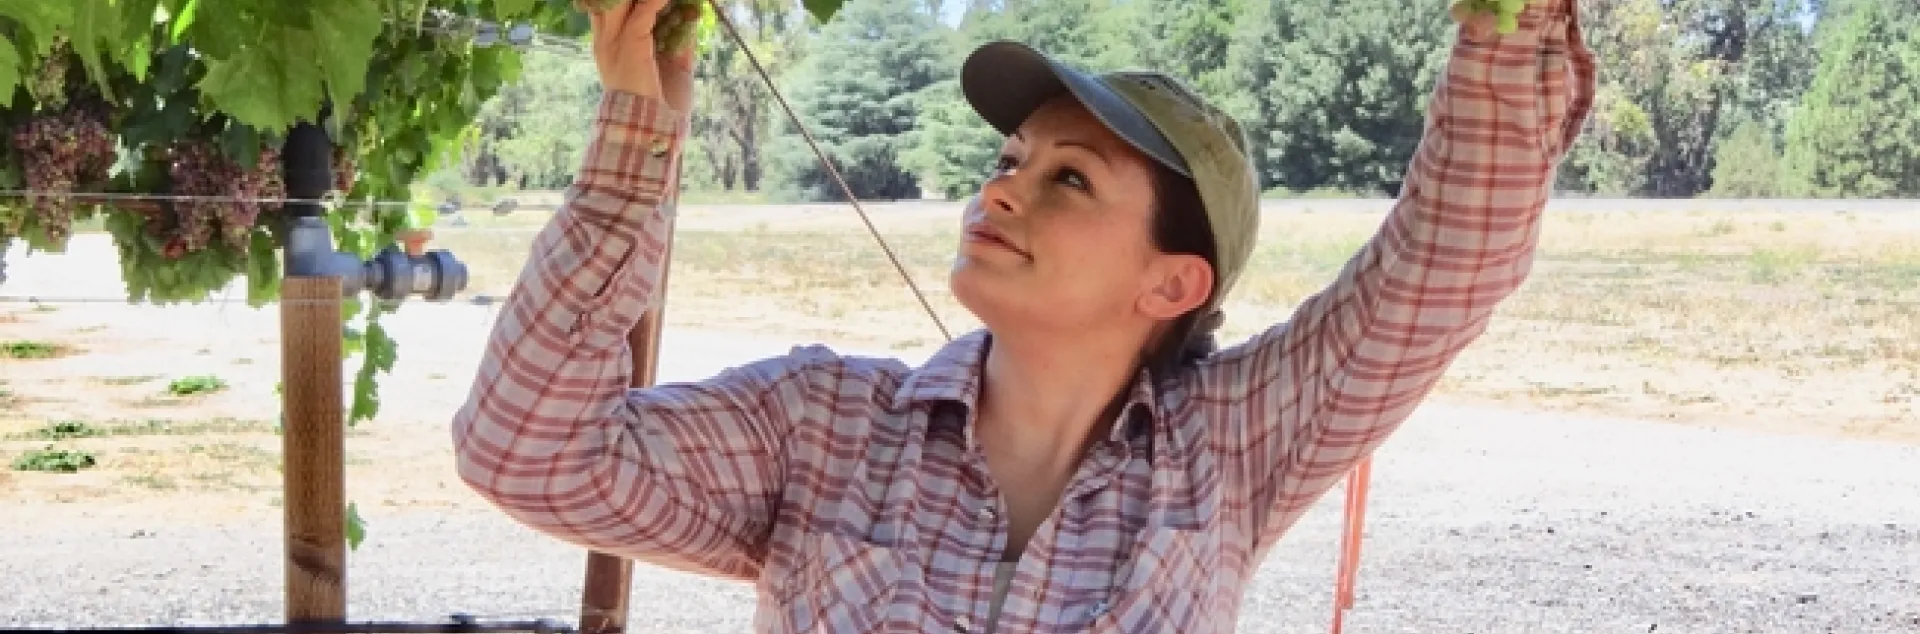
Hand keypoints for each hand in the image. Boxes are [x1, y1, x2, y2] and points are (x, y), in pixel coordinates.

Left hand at [585, 0, 698, 117]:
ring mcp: (657, 49)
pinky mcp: (679, 61)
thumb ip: (643, 12)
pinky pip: (686, 35)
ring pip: (666, 16)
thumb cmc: (630, 80)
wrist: (650, 122)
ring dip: (676, 5)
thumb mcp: (630, 40)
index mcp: (610, 34)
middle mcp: (632, 37)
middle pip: (642, 6)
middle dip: (656, 1)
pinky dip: (692, 19)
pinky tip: (696, 8)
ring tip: (684, 0)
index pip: (618, 3)